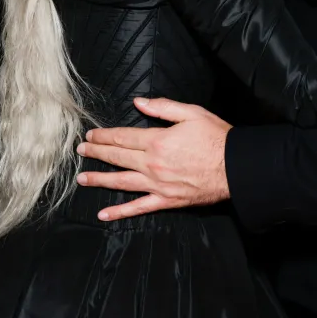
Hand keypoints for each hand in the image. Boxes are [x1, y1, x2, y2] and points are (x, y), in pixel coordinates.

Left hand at [76, 99, 232, 220]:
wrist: (236, 167)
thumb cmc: (216, 138)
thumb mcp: (192, 113)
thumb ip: (163, 107)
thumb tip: (138, 103)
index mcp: (157, 141)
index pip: (122, 137)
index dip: (104, 135)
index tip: (91, 135)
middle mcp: (152, 164)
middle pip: (117, 157)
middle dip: (96, 153)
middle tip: (81, 151)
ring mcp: (157, 185)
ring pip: (121, 182)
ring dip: (99, 179)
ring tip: (82, 178)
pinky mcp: (166, 200)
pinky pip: (139, 207)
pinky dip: (120, 212)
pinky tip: (104, 214)